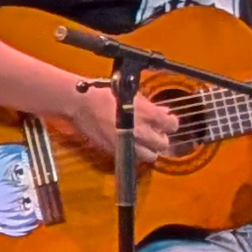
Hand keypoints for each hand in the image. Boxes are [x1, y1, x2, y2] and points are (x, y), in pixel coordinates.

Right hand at [58, 85, 178, 166]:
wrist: (80, 103)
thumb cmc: (104, 94)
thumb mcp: (132, 95)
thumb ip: (150, 106)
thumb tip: (164, 111)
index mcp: (147, 114)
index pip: (172, 125)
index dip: (171, 123)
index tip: (168, 121)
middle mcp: (140, 132)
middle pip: (163, 144)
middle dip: (161, 138)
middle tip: (156, 132)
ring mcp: (127, 143)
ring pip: (150, 156)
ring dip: (150, 149)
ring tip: (144, 141)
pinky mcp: (115, 150)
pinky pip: (132, 157)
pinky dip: (134, 152)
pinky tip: (130, 143)